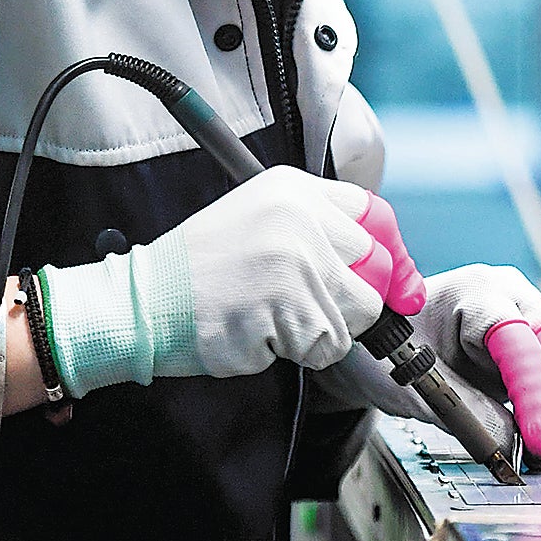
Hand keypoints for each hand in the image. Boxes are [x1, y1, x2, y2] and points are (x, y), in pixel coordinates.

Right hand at [38, 167, 423, 393]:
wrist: (144, 302)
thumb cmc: (201, 271)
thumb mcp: (260, 220)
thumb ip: (320, 232)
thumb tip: (392, 274)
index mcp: (294, 189)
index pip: (375, 216)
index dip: (392, 255)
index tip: (397, 285)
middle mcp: (300, 216)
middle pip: (375, 270)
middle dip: (351, 300)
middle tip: (303, 306)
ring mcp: (296, 260)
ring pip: (357, 314)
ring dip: (321, 330)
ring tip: (270, 315)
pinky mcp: (289, 306)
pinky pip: (328, 345)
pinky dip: (300, 351)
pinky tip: (260, 331)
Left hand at [316, 265, 540, 462]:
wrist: (381, 342)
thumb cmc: (391, 353)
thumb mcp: (417, 386)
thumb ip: (466, 412)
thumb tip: (515, 445)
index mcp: (474, 293)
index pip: (517, 337)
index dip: (533, 390)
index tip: (538, 437)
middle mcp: (509, 294)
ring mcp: (526, 313)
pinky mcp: (534, 339)